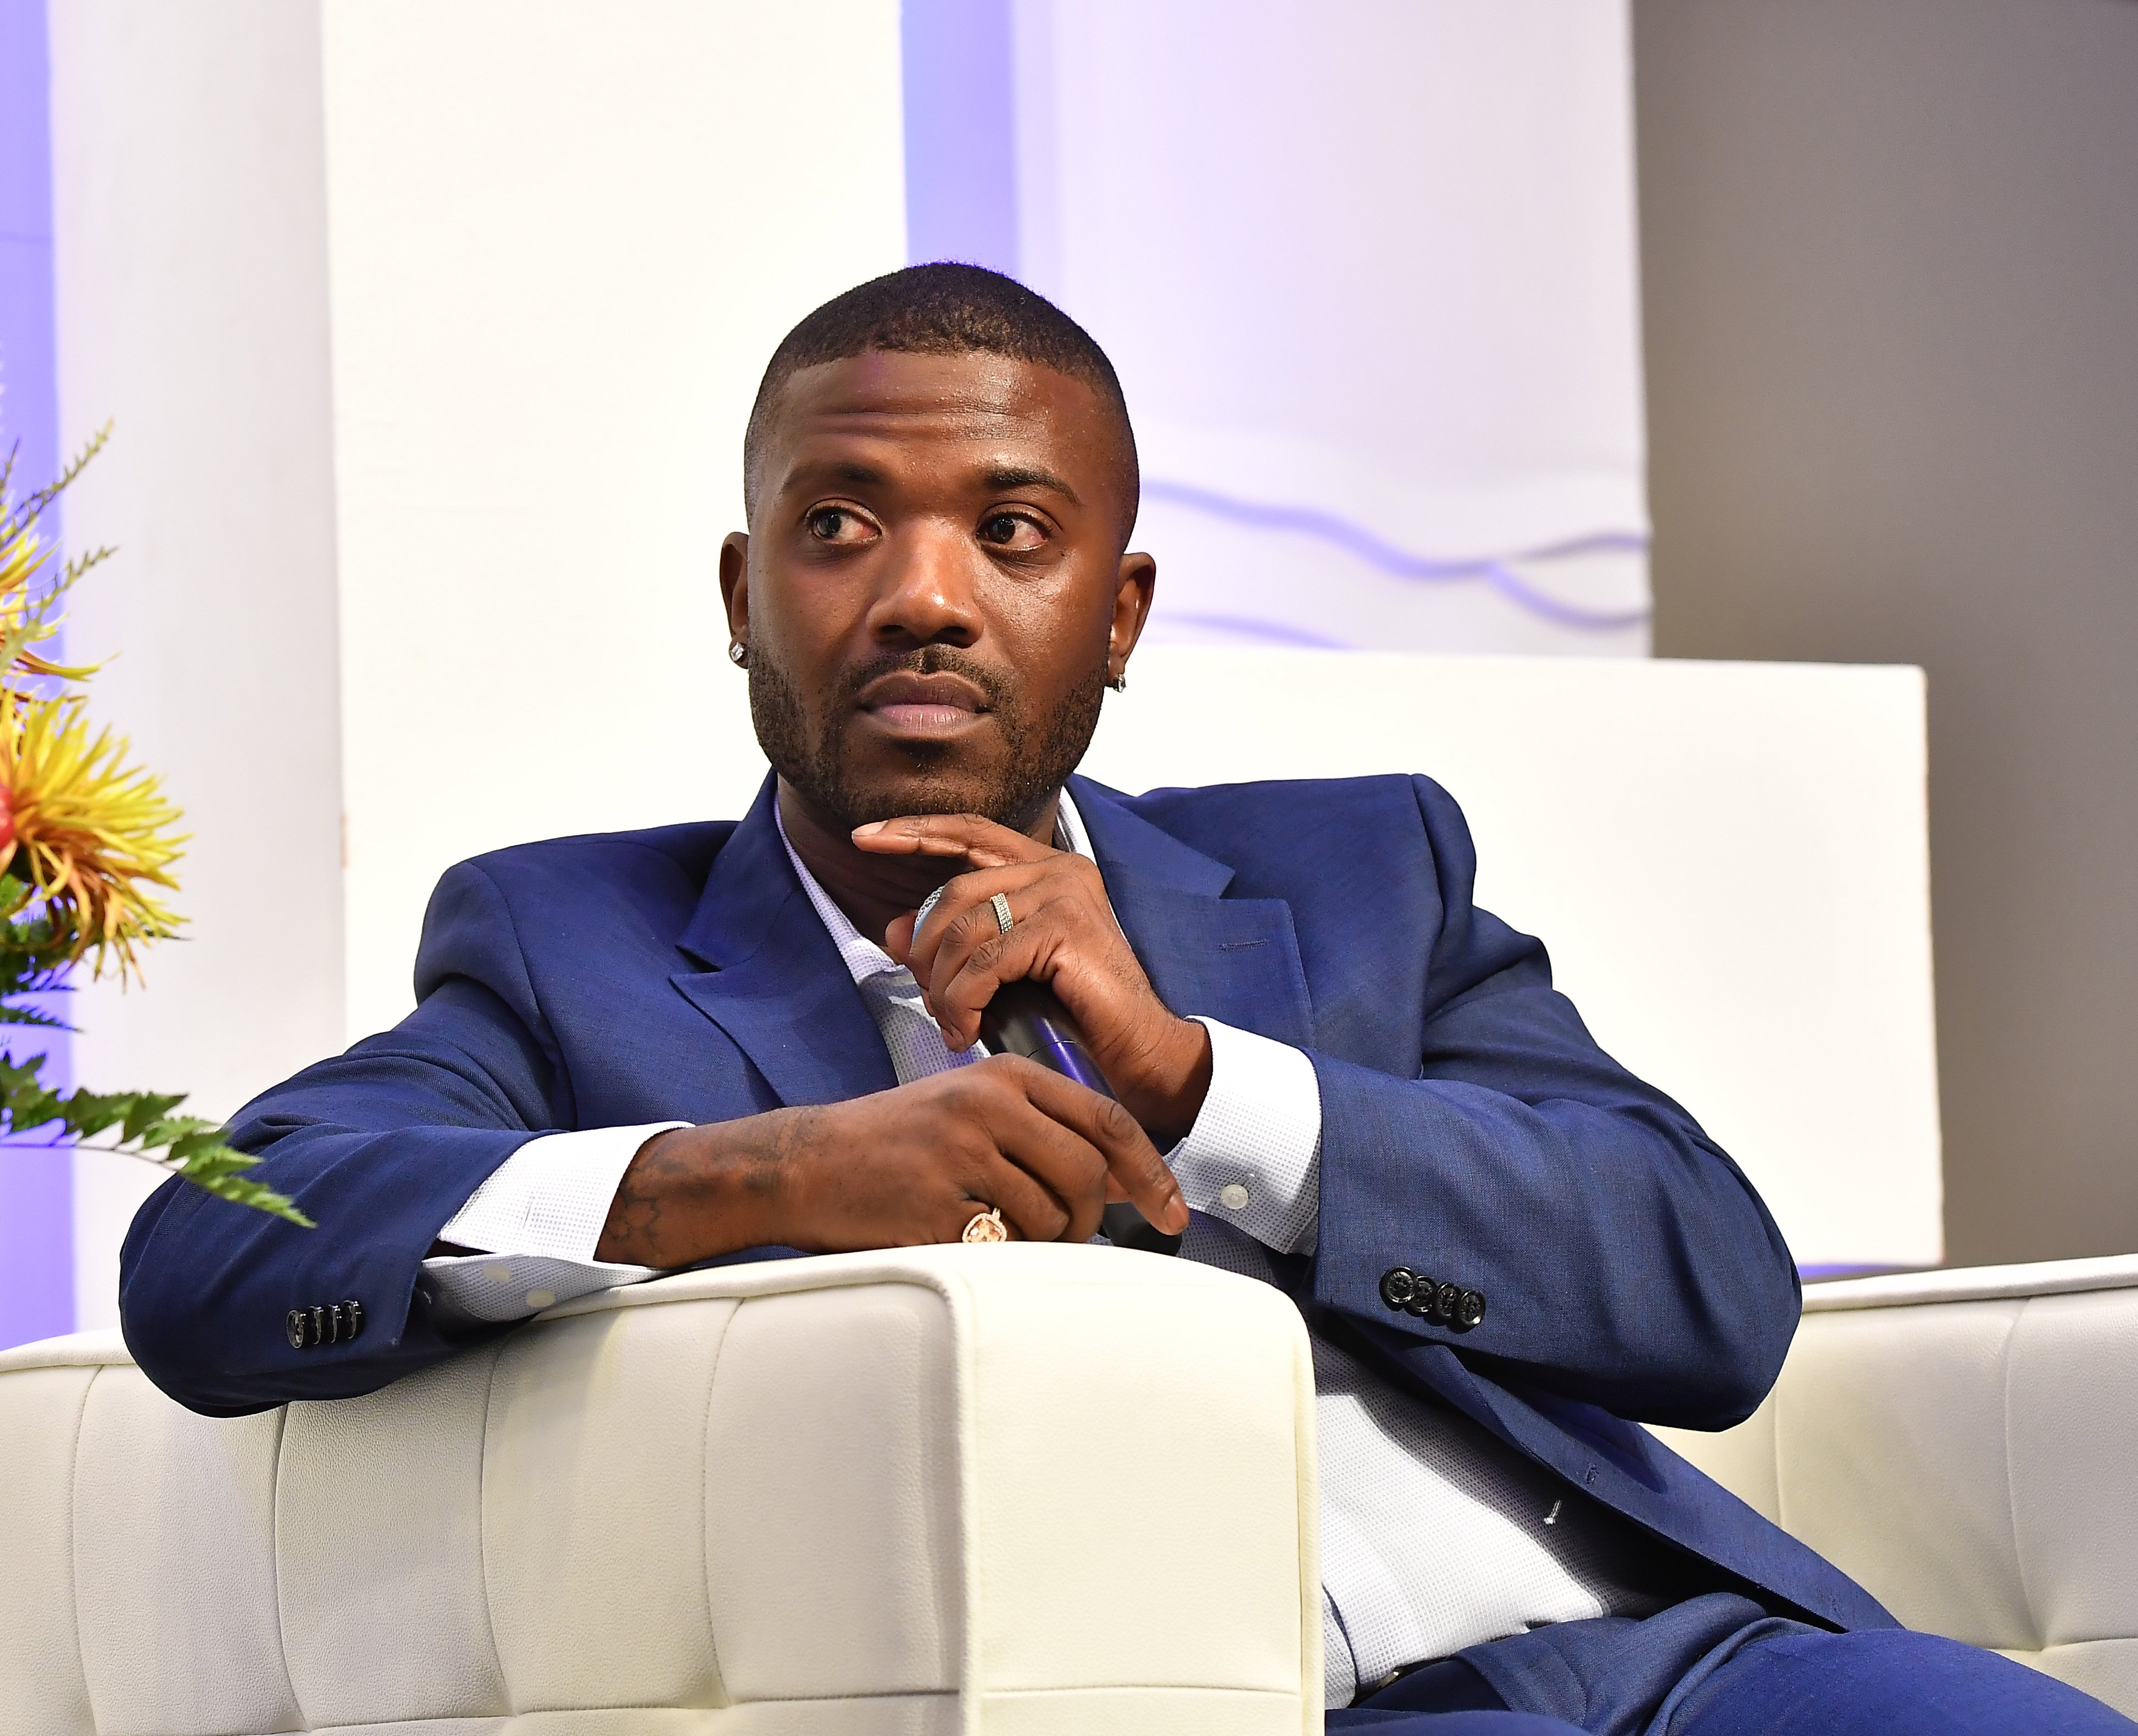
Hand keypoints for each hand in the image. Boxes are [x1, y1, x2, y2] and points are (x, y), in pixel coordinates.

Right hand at [594, 1054, 1188, 1267]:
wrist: (808, 1162)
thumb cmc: (899, 1142)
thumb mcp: (973, 1111)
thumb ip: (1046, 1132)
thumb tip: (1127, 1181)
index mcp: (1005, 1077)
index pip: (1108, 1120)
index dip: (1150, 1173)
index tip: (1173, 1214)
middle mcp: (987, 1106)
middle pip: (1087, 1173)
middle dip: (1089, 1218)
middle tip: (1067, 1236)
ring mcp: (960, 1153)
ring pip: (1049, 1214)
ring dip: (1043, 1241)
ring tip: (1003, 1232)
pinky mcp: (935, 1202)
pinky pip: (1001, 1246)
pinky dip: (997, 1255)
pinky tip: (963, 1237)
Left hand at [856, 812, 1213, 1142]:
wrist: (1139, 1054)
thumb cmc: (1075, 1015)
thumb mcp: (1003, 971)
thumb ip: (954, 943)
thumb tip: (890, 931)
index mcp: (1047, 867)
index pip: (969, 831)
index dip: (913, 831)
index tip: (862, 836)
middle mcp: (1059, 869)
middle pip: (954, 892)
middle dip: (923, 950)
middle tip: (924, 997)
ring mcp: (1065, 894)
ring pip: (963, 929)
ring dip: (941, 985)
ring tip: (949, 1024)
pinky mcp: (1066, 928)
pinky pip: (984, 962)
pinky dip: (963, 1000)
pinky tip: (966, 1030)